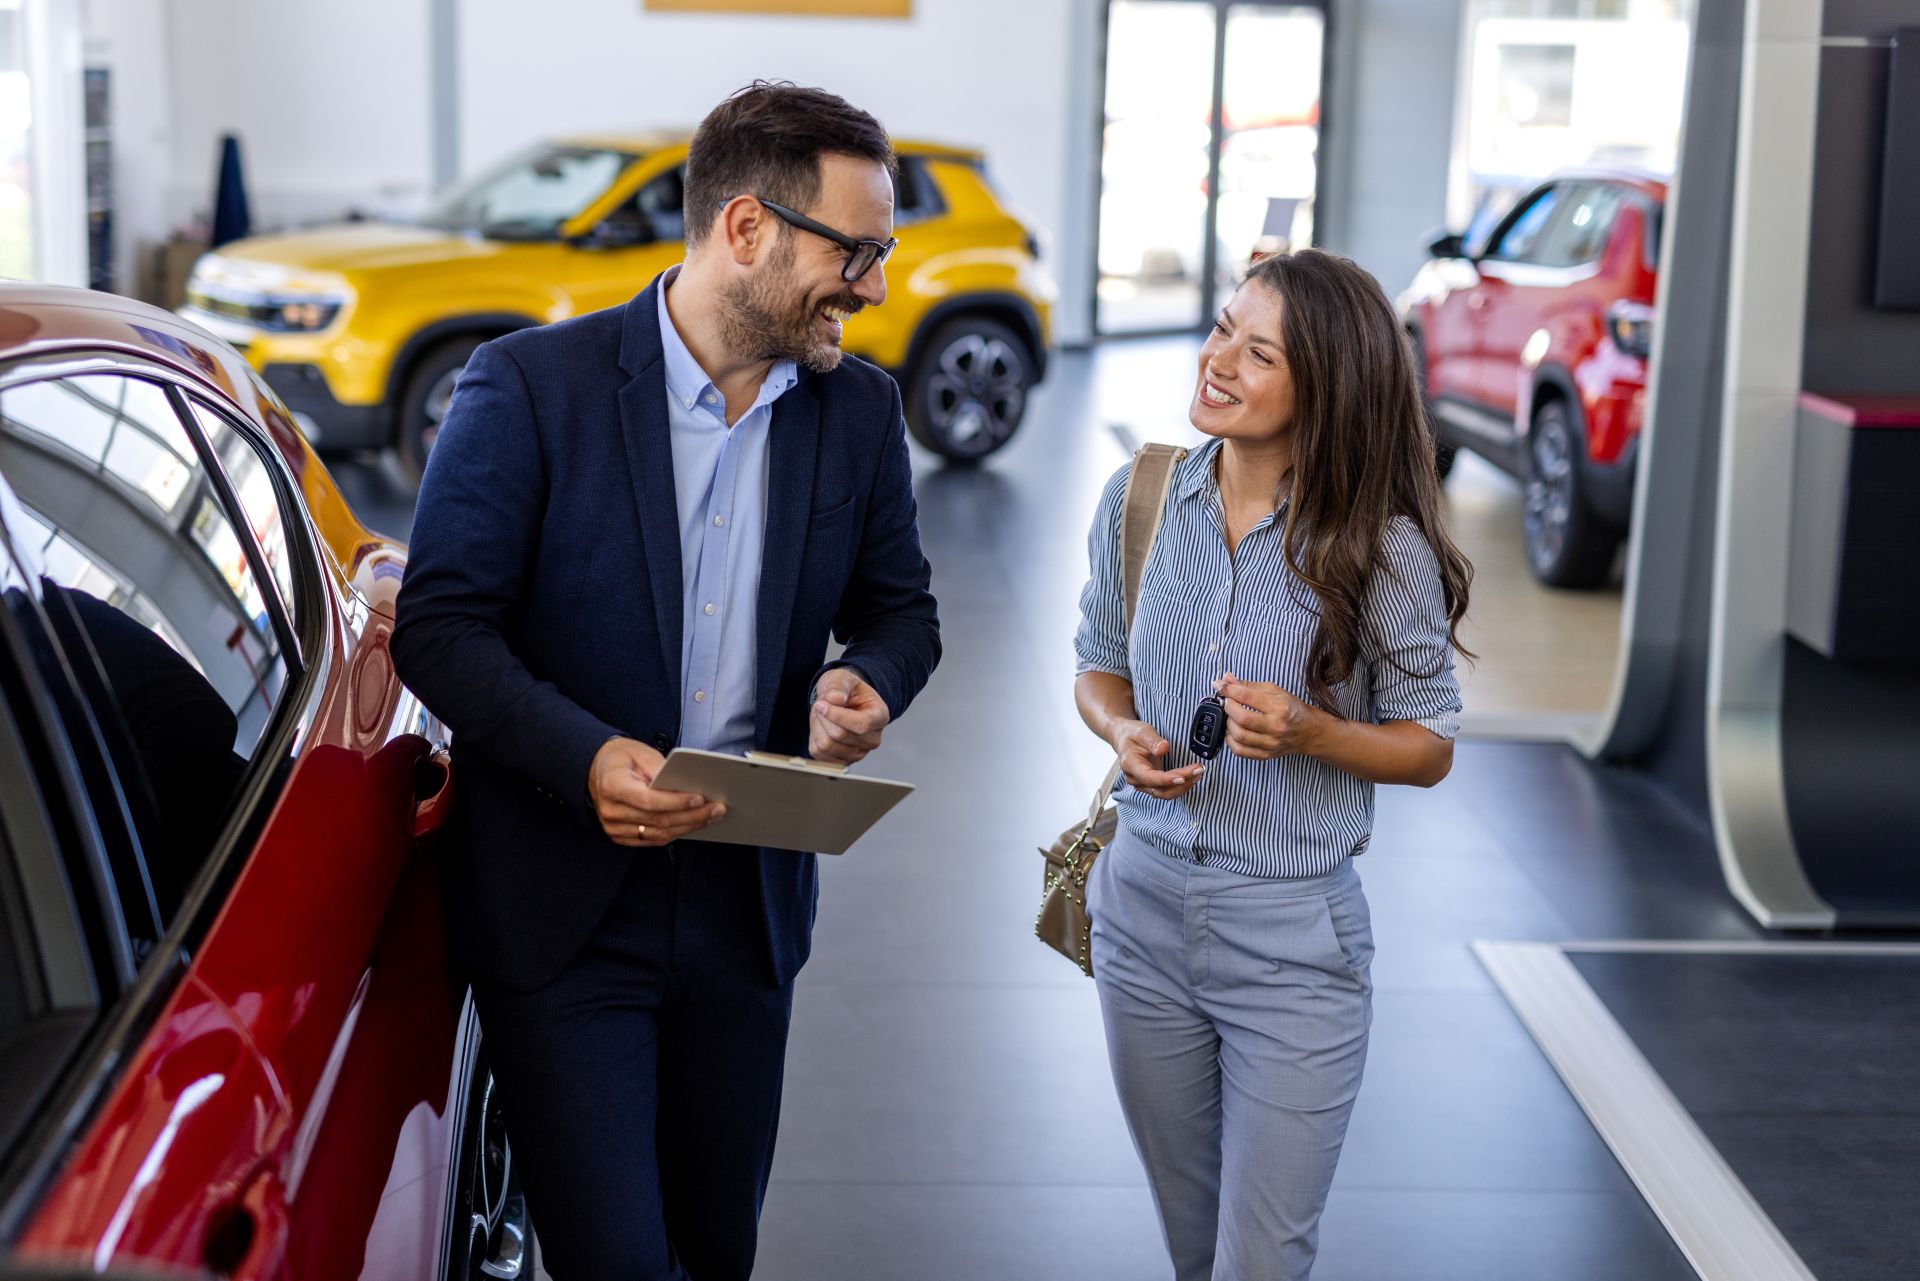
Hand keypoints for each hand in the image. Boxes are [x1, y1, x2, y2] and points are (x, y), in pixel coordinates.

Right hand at [588, 737, 724, 847]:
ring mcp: (614, 827)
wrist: (597, 770)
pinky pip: (652, 840)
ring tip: (711, 817)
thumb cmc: (621, 758)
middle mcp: (611, 811)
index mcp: (612, 786)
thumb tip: (684, 785)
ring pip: (658, 834)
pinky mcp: (620, 836)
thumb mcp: (639, 752)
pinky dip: (675, 833)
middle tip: (716, 809)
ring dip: (688, 827)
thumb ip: (660, 768)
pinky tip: (692, 824)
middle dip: (692, 816)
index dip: (676, 802)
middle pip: (657, 820)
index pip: (649, 800)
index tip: (700, 799)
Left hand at [810, 667, 890, 765]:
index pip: (861, 725)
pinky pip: (818, 754)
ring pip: (826, 745)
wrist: (844, 702)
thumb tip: (834, 699)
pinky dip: (814, 738)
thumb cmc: (847, 690)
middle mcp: (873, 739)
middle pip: (839, 735)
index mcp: (880, 717)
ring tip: (822, 715)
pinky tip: (821, 727)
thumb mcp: (843, 678)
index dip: (837, 716)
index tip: (820, 703)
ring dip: (817, 727)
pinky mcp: (841, 761)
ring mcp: (858, 754)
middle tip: (821, 704)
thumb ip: (839, 686)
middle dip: (823, 717)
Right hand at [1109, 719, 1204, 799]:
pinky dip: (1180, 786)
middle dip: (1181, 783)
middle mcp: (1135, 778)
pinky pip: (1166, 790)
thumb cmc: (1132, 734)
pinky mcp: (1151, 784)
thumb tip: (1164, 748)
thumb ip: (1153, 740)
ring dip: (1183, 786)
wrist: (1124, 738)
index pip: (1149, 777)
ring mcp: (1143, 783)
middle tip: (1198, 770)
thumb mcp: (1142, 731)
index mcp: (1130, 765)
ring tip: (1198, 773)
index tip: (1182, 777)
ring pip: (1165, 793)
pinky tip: (1191, 777)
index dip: (1166, 780)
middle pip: (1160, 789)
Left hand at [1215, 673, 1322, 760]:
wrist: (1308, 731)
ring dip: (1228, 724)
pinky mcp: (1265, 755)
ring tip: (1231, 717)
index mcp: (1279, 707)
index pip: (1246, 696)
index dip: (1228, 690)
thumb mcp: (1274, 691)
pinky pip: (1240, 751)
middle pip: (1242, 718)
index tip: (1219, 686)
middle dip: (1228, 707)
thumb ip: (1248, 686)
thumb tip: (1225, 679)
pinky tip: (1233, 731)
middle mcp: (1275, 726)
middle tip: (1227, 702)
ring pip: (1239, 736)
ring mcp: (1270, 743)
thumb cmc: (1291, 709)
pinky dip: (1230, 740)